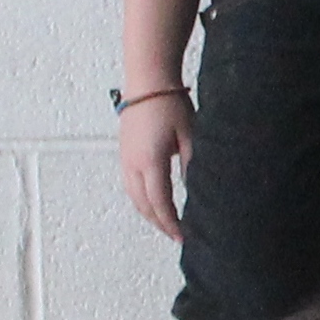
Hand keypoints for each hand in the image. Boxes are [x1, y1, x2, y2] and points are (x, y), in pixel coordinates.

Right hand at [118, 93, 193, 240]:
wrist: (148, 82)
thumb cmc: (171, 105)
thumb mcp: (190, 136)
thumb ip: (191, 165)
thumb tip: (195, 190)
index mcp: (149, 162)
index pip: (160, 203)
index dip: (171, 224)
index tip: (183, 237)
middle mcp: (132, 164)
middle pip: (143, 205)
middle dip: (160, 224)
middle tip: (177, 236)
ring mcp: (125, 159)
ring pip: (134, 197)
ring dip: (149, 214)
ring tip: (166, 224)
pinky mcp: (124, 153)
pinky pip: (130, 185)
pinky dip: (141, 200)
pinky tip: (154, 203)